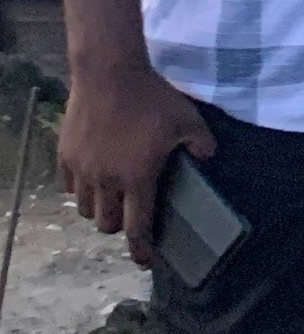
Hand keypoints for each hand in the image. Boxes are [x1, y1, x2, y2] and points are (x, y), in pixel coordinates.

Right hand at [55, 57, 214, 265]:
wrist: (109, 73)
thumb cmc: (152, 98)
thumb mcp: (189, 120)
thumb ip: (202, 144)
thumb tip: (208, 157)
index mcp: (138, 178)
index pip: (137, 225)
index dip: (140, 247)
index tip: (143, 261)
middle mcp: (106, 180)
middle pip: (106, 223)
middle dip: (119, 228)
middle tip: (130, 220)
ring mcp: (82, 168)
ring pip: (85, 208)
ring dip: (99, 210)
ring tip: (112, 201)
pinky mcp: (65, 154)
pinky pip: (70, 187)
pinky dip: (81, 191)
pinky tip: (92, 181)